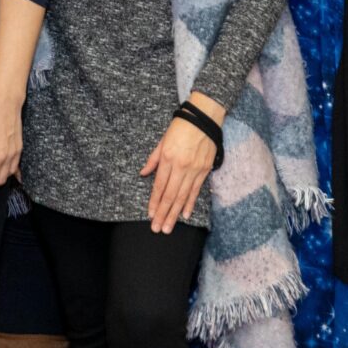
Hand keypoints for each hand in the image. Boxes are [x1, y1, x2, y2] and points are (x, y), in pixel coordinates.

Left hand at [142, 95, 220, 232]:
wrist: (204, 119)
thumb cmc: (180, 127)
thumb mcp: (162, 141)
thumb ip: (153, 159)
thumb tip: (143, 173)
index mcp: (168, 158)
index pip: (159, 186)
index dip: (154, 202)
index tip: (150, 214)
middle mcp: (181, 166)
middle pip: (170, 195)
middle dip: (163, 213)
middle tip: (157, 228)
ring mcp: (194, 170)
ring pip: (183, 197)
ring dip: (175, 213)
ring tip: (169, 227)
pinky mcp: (204, 170)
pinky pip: (196, 191)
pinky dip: (190, 204)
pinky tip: (185, 215)